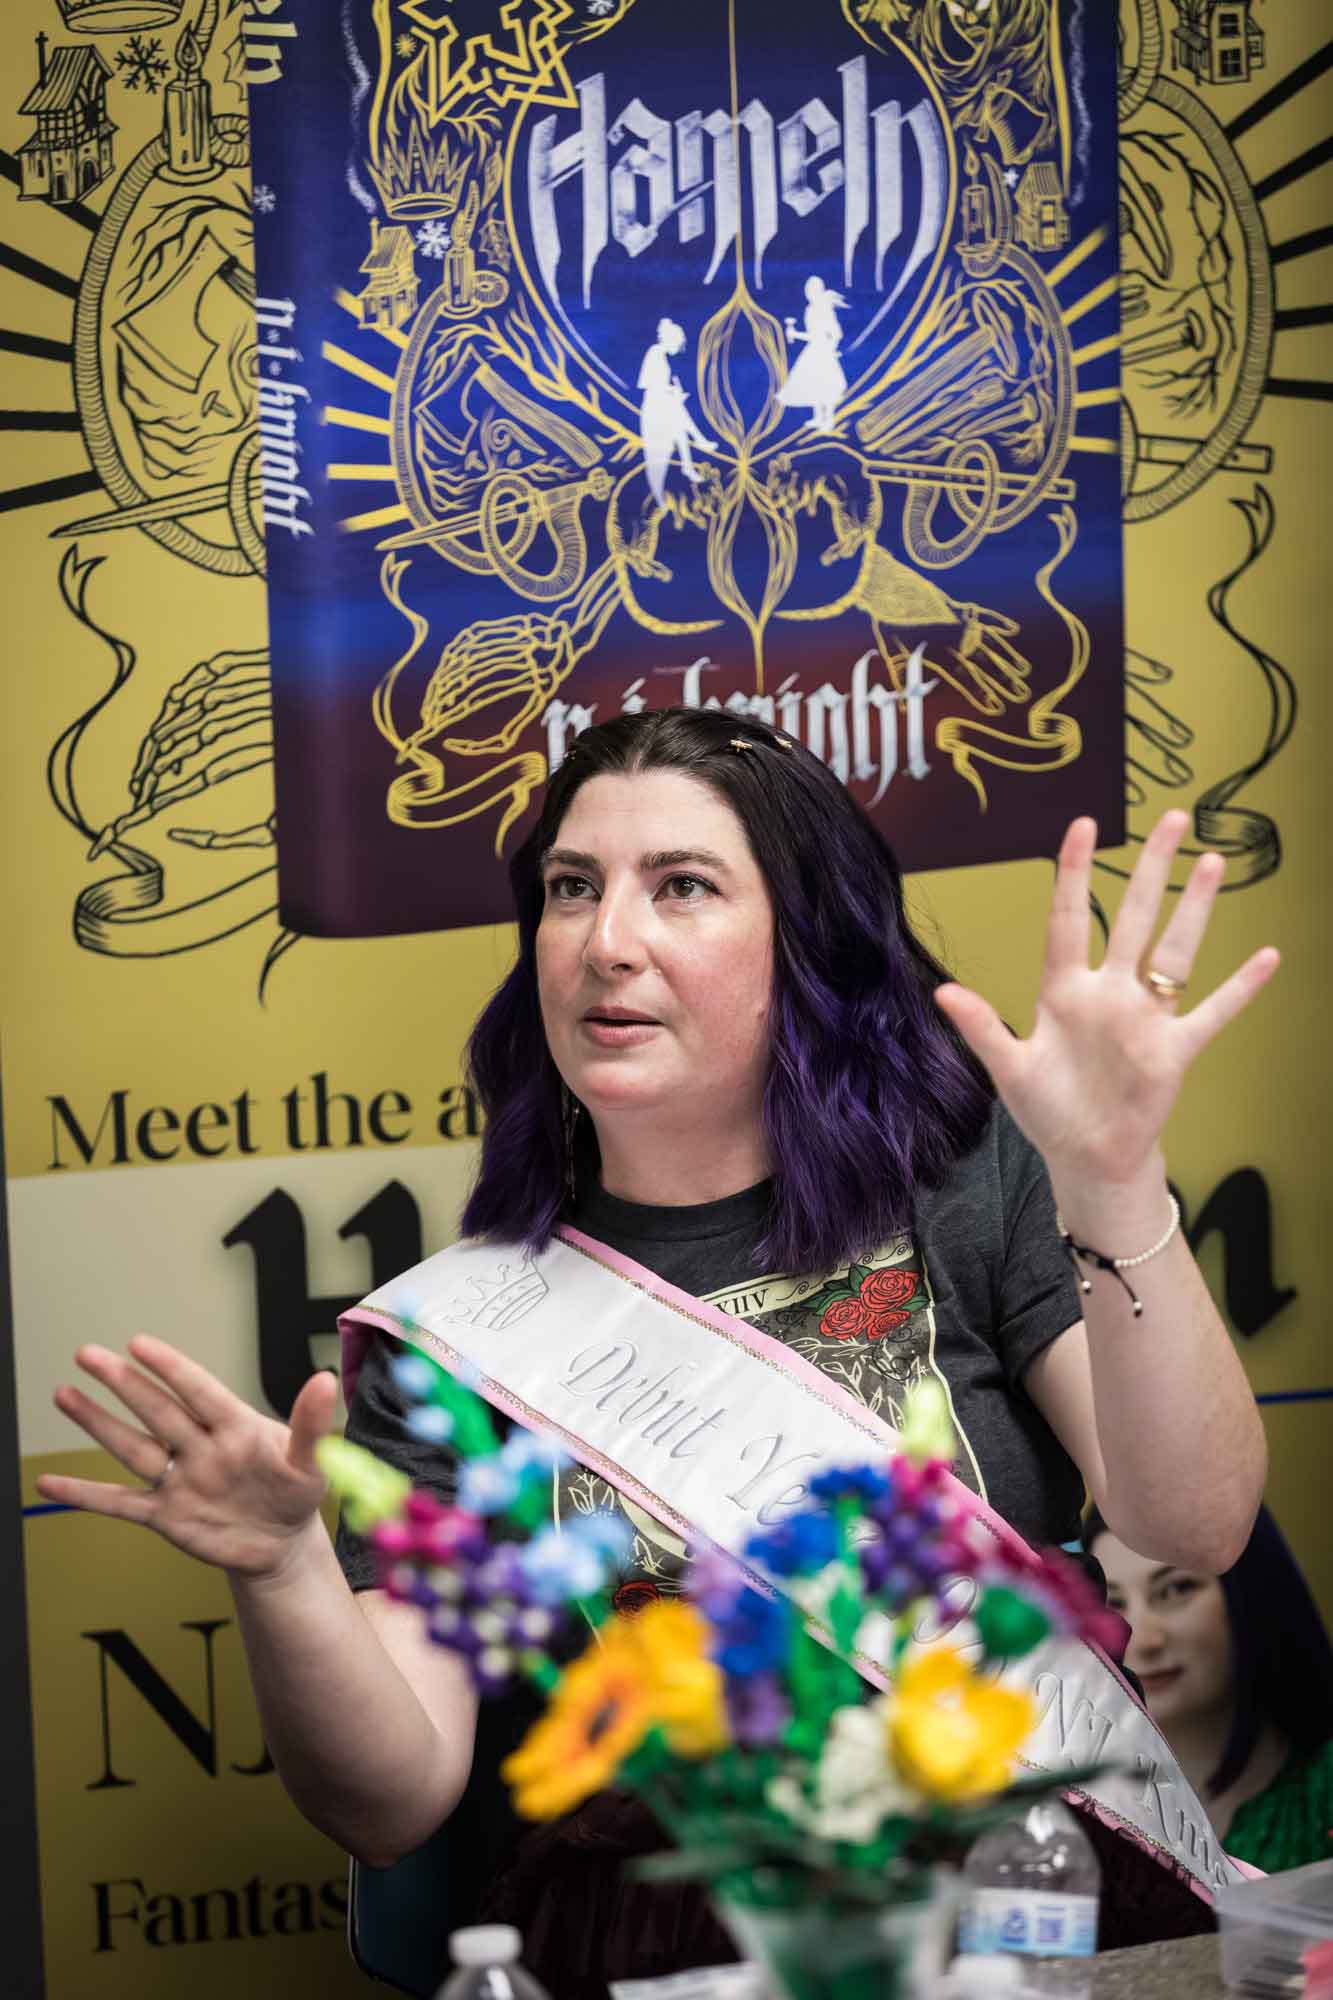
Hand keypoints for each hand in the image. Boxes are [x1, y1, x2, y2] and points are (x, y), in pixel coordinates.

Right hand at [35, 1336, 337, 1581]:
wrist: (281, 1544)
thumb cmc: (296, 1493)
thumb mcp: (313, 1464)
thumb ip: (312, 1425)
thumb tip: (326, 1379)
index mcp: (235, 1426)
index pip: (198, 1390)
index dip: (170, 1368)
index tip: (139, 1343)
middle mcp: (200, 1447)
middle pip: (156, 1410)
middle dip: (122, 1383)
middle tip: (87, 1353)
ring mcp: (179, 1480)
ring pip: (132, 1446)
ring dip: (98, 1423)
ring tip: (64, 1393)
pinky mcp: (165, 1515)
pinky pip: (120, 1503)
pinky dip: (85, 1494)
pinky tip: (50, 1483)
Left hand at [933, 812, 1278, 1196]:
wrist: (1086, 1158)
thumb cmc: (1046, 1110)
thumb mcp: (1009, 1069)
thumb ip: (981, 1028)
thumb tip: (942, 991)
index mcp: (1064, 991)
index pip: (1067, 918)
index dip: (1073, 873)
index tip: (1081, 825)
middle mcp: (1109, 993)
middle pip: (1133, 917)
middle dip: (1152, 869)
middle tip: (1174, 819)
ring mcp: (1145, 1018)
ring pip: (1176, 951)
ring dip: (1195, 909)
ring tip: (1213, 862)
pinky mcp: (1174, 1050)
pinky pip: (1211, 1012)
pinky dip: (1239, 989)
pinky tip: (1267, 957)